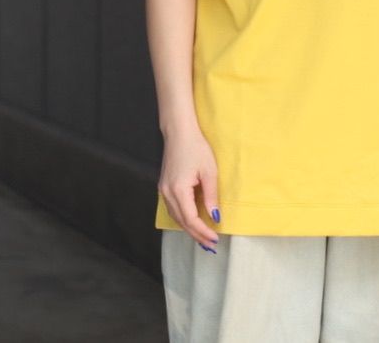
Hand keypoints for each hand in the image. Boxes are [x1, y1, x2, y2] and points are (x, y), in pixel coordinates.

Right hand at [158, 125, 220, 247]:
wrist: (179, 132)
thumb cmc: (196, 148)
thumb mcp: (209, 171)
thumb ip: (211, 196)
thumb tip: (214, 217)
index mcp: (178, 190)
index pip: (190, 219)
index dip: (202, 231)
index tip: (215, 239)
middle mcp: (167, 193)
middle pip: (181, 222)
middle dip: (196, 235)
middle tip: (211, 246)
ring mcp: (163, 190)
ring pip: (175, 217)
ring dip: (189, 229)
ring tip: (203, 238)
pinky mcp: (164, 186)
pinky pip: (173, 209)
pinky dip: (183, 219)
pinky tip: (192, 222)